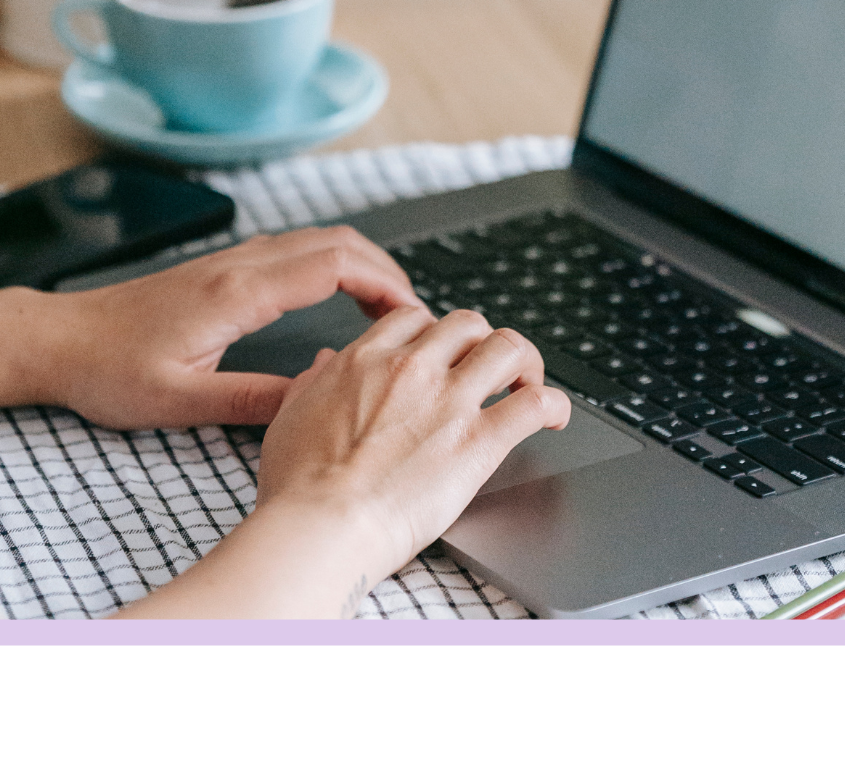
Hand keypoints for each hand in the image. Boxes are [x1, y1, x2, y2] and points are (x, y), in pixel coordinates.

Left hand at [49, 227, 424, 431]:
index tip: (413, 314)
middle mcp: (240, 264)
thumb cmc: (109, 371)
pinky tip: (338, 298)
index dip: (384, 283)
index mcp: (237, 292)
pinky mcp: (223, 269)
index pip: (333, 264)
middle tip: (414, 315)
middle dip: (386, 270)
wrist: (59, 339)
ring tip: (387, 311)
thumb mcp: (182, 401)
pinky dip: (333, 264)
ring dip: (362, 264)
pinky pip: (295, 250)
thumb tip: (317, 401)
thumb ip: (254, 401)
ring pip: (317, 240)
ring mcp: (231, 261)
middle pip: (337, 241)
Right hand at [251, 306, 571, 589]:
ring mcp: (450, 401)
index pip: (416, 318)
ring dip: (524, 361)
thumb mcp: (290, 415)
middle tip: (486, 367)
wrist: (322, 526)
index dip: (434, 332)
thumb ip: (313, 381)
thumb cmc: (300, 485)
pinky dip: (552, 404)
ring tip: (526, 381)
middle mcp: (413, 368)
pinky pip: (533, 405)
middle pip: (467, 323)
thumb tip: (326, 363)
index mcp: (368, 358)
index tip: (441, 351)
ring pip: (507, 346)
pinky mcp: (479, 442)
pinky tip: (553, 415)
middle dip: (481, 341)